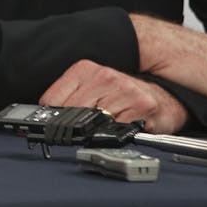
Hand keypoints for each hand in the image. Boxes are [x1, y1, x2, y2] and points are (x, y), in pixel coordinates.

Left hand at [40, 59, 187, 132]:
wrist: (161, 97)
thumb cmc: (122, 97)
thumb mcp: (91, 89)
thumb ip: (69, 100)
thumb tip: (44, 119)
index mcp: (84, 70)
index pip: (51, 99)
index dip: (51, 119)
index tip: (54, 128)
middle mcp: (103, 76)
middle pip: (70, 112)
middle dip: (72, 128)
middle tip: (79, 134)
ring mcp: (123, 89)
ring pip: (92, 123)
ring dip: (94, 133)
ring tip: (104, 127)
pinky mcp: (141, 105)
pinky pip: (117, 130)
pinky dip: (115, 136)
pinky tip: (121, 128)